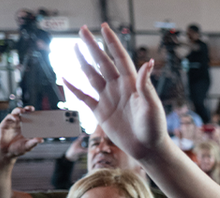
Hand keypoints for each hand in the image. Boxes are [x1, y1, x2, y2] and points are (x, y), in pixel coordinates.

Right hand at [0, 106, 42, 158]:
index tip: (39, 113)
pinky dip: (13, 116)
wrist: (6, 153)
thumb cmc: (17, 149)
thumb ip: (33, 142)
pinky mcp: (5, 124)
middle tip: (31, 109)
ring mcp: (12, 123)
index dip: (35, 114)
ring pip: (16, 112)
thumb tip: (42, 139)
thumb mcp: (27, 146)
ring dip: (19, 110)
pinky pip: (9, 117)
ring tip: (23, 111)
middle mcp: (20, 124)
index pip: (31, 118)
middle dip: (28, 109)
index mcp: (26, 128)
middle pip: (24, 113)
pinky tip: (16, 119)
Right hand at [65, 24, 169, 161]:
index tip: (104, 27)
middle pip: (102, 62)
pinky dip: (74, 88)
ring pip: (92, 76)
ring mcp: (108, 99)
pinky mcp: (101, 112)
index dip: (112, 42)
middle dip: (93, 46)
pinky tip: (65, 77)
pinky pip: (84, 97)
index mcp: (131, 83)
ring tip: (75, 47)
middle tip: (83, 30)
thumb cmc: (154, 128)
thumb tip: (148, 62)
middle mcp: (118, 88)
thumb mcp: (152, 106)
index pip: (119, 57)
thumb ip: (146, 85)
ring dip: (83, 62)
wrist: (148, 148)